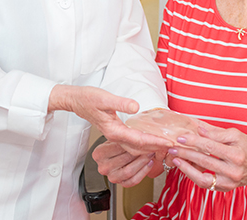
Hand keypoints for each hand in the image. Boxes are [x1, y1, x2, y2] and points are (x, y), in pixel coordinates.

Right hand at [48, 85, 171, 153]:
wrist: (75, 100)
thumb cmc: (87, 98)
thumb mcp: (104, 98)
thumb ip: (120, 102)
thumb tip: (135, 106)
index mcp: (113, 130)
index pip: (138, 140)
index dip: (154, 141)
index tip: (167, 142)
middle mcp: (114, 135)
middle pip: (139, 147)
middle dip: (156, 148)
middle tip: (172, 147)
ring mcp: (114, 135)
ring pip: (135, 147)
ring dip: (150, 148)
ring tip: (164, 146)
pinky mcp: (115, 131)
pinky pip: (131, 142)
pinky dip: (143, 144)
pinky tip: (150, 141)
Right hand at [92, 141, 161, 186]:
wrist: (113, 159)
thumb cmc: (115, 148)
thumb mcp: (115, 139)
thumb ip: (123, 137)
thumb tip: (140, 134)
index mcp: (99, 154)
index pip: (118, 147)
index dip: (133, 143)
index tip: (143, 139)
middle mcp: (103, 167)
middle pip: (125, 159)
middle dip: (140, 151)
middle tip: (150, 145)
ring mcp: (111, 177)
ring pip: (129, 171)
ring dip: (143, 161)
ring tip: (150, 154)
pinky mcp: (120, 183)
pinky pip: (133, 180)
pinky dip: (143, 172)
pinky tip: (149, 163)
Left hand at [166, 120, 246, 191]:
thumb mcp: (235, 135)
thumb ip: (216, 133)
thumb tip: (198, 129)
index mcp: (237, 154)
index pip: (210, 146)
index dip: (193, 141)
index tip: (181, 137)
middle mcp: (233, 170)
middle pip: (204, 161)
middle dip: (186, 153)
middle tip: (173, 147)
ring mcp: (229, 182)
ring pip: (203, 177)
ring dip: (186, 168)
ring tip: (176, 159)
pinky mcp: (225, 188)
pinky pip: (206, 184)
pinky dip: (193, 176)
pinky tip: (185, 167)